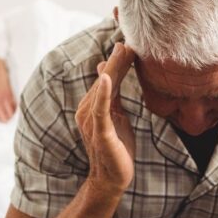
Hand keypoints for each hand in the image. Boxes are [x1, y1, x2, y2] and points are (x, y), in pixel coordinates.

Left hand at [0, 58, 16, 121]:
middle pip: (3, 118)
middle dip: (3, 120)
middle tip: (3, 119)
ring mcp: (5, 99)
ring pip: (10, 114)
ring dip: (10, 116)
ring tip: (8, 116)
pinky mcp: (11, 96)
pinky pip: (15, 107)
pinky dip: (14, 109)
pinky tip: (12, 109)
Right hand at [75, 42, 136, 195]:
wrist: (111, 179)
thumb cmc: (115, 148)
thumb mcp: (116, 115)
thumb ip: (112, 93)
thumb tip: (107, 68)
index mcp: (93, 104)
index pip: (107, 76)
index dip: (118, 58)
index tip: (128, 39)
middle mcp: (88, 109)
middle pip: (106, 78)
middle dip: (118, 58)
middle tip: (128, 37)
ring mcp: (92, 120)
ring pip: (104, 89)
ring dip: (113, 68)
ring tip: (123, 49)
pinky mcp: (100, 132)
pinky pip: (100, 109)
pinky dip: (102, 92)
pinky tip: (105, 77)